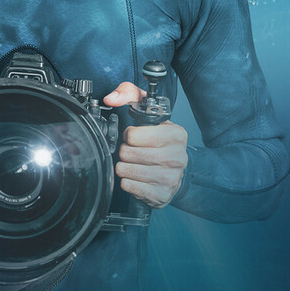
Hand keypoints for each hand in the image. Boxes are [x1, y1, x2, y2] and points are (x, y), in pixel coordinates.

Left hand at [101, 81, 188, 207]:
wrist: (177, 171)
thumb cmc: (160, 142)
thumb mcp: (150, 114)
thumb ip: (130, 95)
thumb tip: (111, 98)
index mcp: (176, 135)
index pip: (134, 136)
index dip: (129, 136)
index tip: (135, 137)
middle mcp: (176, 157)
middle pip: (128, 154)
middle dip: (125, 152)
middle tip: (133, 152)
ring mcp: (170, 178)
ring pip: (126, 171)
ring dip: (125, 167)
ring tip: (134, 164)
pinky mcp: (161, 195)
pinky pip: (128, 186)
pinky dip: (128, 182)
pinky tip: (137, 177)